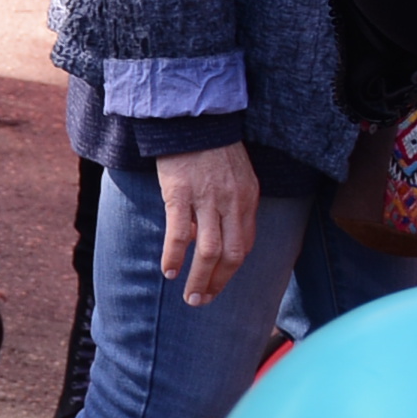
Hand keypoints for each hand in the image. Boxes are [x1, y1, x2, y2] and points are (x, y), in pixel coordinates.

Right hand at [154, 140, 259, 302]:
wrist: (192, 117)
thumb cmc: (212, 147)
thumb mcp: (236, 176)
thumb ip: (233, 205)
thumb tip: (214, 236)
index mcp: (247, 199)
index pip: (245, 245)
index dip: (232, 271)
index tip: (218, 285)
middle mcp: (232, 203)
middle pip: (231, 256)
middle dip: (218, 283)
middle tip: (202, 300)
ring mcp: (207, 199)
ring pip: (209, 251)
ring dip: (200, 279)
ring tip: (189, 296)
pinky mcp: (180, 194)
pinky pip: (179, 234)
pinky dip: (175, 257)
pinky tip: (169, 271)